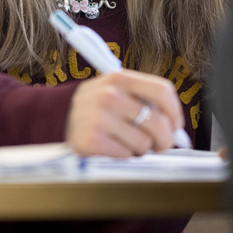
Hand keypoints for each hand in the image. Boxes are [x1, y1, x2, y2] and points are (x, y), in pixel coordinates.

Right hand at [65, 70, 184, 156]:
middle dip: (164, 140)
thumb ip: (145, 102)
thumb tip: (176, 130)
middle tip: (159, 145)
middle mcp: (110, 95)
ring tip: (128, 142)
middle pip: (157, 122)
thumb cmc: (96, 106)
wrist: (56, 115)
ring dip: (141, 149)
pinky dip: (124, 155)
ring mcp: (99, 117)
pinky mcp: (91, 140)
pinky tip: (113, 147)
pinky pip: (125, 154)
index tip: (176, 125)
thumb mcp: (116, 91)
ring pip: (143, 143)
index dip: (175, 112)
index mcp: (120, 77)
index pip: (162, 91)